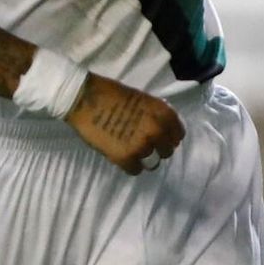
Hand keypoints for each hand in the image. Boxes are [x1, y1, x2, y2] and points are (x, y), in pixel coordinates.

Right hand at [64, 74, 184, 175]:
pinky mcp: (126, 158)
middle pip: (166, 152)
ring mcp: (142, 145)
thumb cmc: (112, 94)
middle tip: (142, 144)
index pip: (178, 135)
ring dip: (143, 158)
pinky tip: (121, 156)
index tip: (159, 138)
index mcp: (163, 113)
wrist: (86, 98)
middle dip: (156, 149)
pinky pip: (135, 170)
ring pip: (152, 163)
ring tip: (130, 150)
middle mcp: (157, 130)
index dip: (168, 137)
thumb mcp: (142, 99)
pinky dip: (129, 165)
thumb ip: (155, 115)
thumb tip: (163, 130)